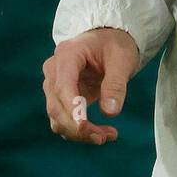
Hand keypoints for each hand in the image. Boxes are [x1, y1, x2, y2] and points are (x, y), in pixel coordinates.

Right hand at [42, 27, 139, 145]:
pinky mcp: (60, 98)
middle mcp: (54, 70)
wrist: (107, 40)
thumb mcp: (122, 59)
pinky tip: (100, 133)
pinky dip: (79, 131)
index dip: (72, 108)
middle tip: (104, 137)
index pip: (63, 85)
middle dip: (78, 126)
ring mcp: (54, 85)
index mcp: (67, 54)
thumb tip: (110, 112)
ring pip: (57, 118)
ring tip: (107, 136)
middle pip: (56, 106)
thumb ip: (115, 84)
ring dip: (79, 133)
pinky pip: (63, 120)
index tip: (84, 126)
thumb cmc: (114, 45)